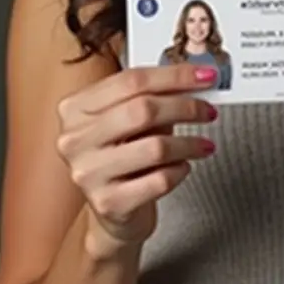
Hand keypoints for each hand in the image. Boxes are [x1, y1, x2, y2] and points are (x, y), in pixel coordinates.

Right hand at [56, 64, 218, 251]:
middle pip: (143, 110)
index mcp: (76, 108)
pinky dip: (179, 170)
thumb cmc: (124, 154)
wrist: (113, 209)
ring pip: (155, 147)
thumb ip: (156, 95)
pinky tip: (182, 167)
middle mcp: (75, 139)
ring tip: (203, 144)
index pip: (131, 80)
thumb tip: (197, 78)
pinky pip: (159, 180)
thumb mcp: (131, 118)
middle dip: (185, 107)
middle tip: (208, 111)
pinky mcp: (108, 203)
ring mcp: (88, 173)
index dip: (174, 75)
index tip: (205, 75)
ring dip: (189, 143)